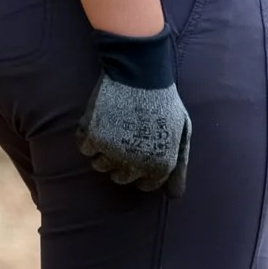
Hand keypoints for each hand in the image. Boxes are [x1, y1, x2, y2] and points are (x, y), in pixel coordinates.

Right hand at [79, 27, 191, 196]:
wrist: (140, 72)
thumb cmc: (164, 101)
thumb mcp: (181, 132)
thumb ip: (179, 165)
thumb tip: (174, 196)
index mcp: (160, 165)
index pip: (146, 185)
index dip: (142, 169)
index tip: (140, 151)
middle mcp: (136, 164)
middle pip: (121, 178)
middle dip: (123, 161)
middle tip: (127, 136)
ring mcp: (112, 152)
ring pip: (100, 166)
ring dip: (105, 150)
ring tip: (115, 125)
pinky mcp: (92, 138)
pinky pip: (85, 149)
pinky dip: (89, 136)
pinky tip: (101, 119)